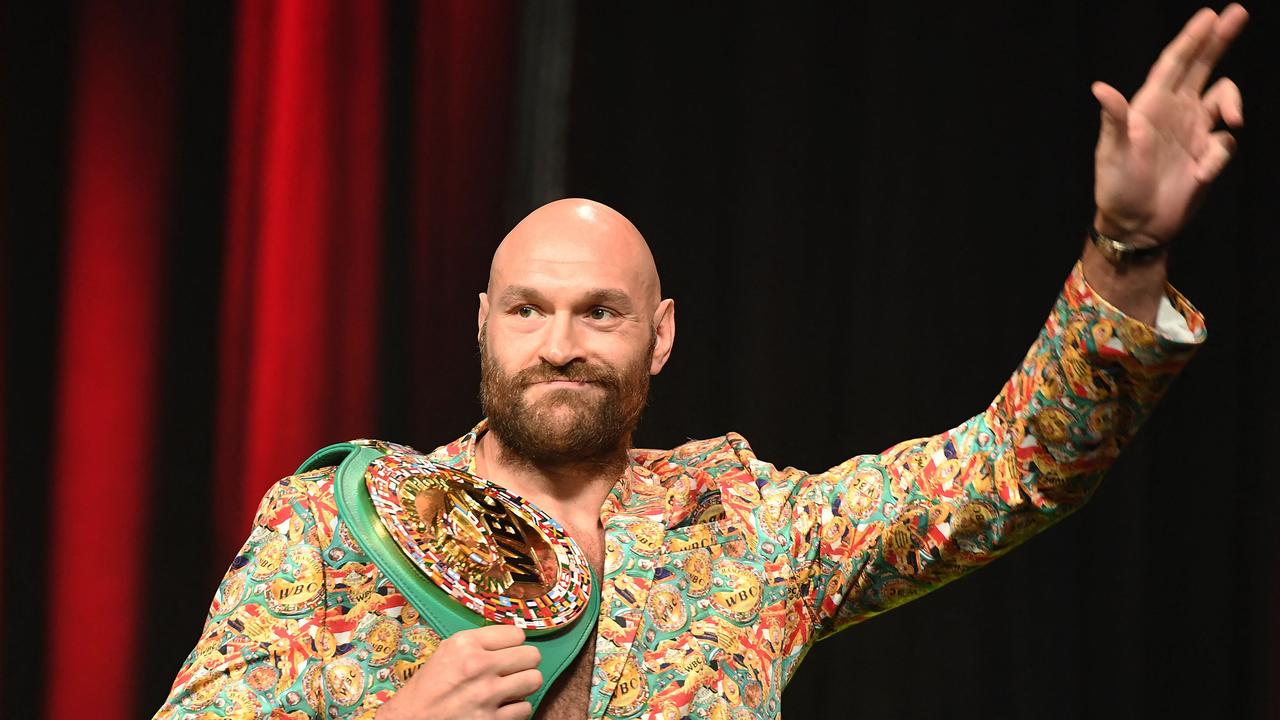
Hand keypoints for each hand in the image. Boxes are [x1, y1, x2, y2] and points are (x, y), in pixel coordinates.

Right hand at [375, 625, 541, 719]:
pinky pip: (525, 708)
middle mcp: (478, 666)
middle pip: (532, 656)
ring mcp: (486, 695)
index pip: (517, 634)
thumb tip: (512, 640)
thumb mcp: (448, 652)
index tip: (508, 651)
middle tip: (513, 669)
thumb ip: (479, 643)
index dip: (513, 644)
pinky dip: (516, 709)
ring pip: (534, 680)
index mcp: (465, 644)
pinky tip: (501, 707)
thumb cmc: (428, 688)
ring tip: (510, 688)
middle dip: (524, 663)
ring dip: (523, 685)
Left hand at [1091, 4, 1247, 244]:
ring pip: (1225, 99)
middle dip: (1219, 39)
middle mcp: (1174, 113)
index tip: (1209, 16)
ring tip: (1233, 120)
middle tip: (1238, 12)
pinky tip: (1200, 174)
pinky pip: (1226, 143)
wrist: (1137, 226)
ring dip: (1234, 104)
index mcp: (1149, 107)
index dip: (1191, 39)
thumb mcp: (1112, 154)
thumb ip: (1114, 120)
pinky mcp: (1206, 154)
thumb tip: (1100, 88)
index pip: (1174, 65)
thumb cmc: (1117, 189)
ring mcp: (1192, 132)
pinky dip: (1219, 156)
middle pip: (1202, 67)